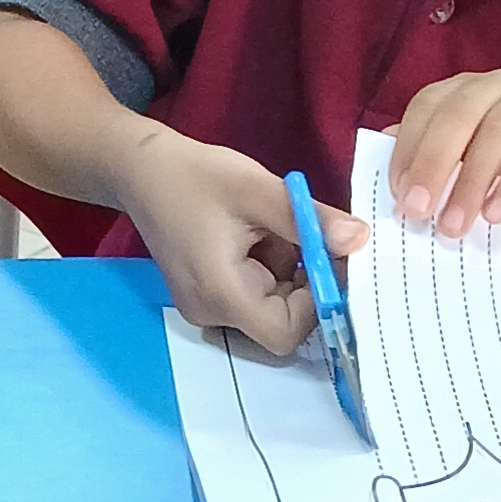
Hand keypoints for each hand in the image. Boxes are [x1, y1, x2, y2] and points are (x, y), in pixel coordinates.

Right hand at [107, 124, 364, 351]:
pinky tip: (256, 234)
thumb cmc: (194, 175)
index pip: (286, 333)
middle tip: (305, 234)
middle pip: (282, 323)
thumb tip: (361, 241)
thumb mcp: (258, 189)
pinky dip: (270, 268)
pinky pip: (256, 295)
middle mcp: (211, 314)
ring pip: (272, 307)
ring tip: (270, 228)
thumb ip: (310, 219)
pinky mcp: (209, 296)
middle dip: (304, 282)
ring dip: (288, 271)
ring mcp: (207, 308)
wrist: (140, 168)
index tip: (327, 257)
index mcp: (221, 294)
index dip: (316, 302)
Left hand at [386, 72, 500, 237]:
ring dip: (471, 182)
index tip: (400, 196)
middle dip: (433, 166)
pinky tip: (497, 213)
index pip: (426, 108)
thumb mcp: (465, 174)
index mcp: (464, 91)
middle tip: (419, 213)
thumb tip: (397, 185)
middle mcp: (498, 84)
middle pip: (457, 115)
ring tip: (455, 225)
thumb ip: (432, 168)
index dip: (408, 150)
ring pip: (497, 130)